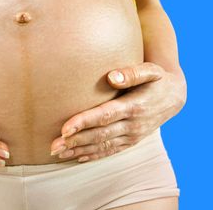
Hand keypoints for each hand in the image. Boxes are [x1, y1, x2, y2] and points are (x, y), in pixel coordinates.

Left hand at [50, 62, 186, 161]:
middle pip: (99, 135)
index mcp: (134, 106)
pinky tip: (78, 157)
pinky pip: (110, 150)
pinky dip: (94, 155)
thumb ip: (132, 73)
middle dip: (75, 141)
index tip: (65, 128)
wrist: (174, 96)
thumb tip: (111, 77)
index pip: (105, 116)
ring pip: (102, 146)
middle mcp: (133, 125)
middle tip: (53, 146)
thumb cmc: (157, 80)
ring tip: (58, 153)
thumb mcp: (150, 71)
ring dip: (80, 151)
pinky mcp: (131, 140)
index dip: (84, 122)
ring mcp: (132, 135)